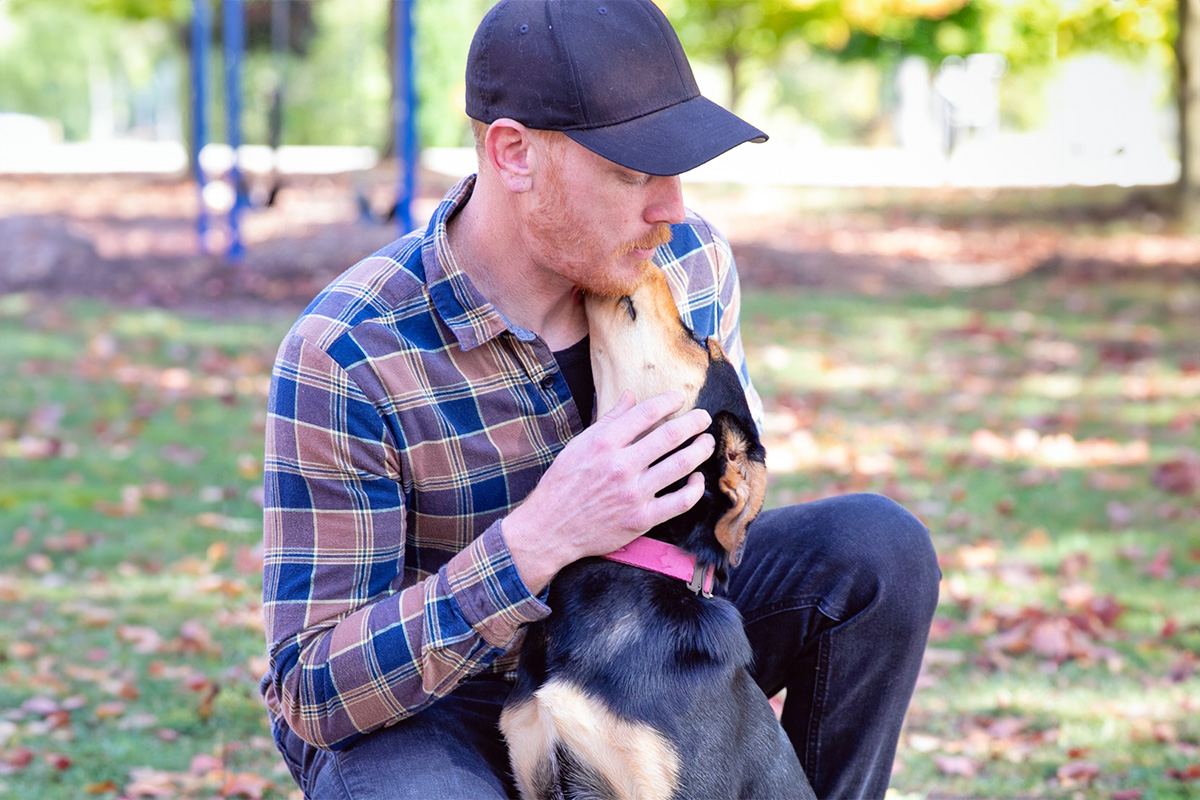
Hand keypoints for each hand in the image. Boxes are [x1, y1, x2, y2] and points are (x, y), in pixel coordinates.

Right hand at [502, 390, 714, 593]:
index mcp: (604, 443)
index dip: (668, 401)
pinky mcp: (642, 519)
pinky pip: (680, 502)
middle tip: (704, 418)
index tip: (680, 399)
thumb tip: (631, 395)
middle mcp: (621, 466)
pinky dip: (695, 488)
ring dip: (701, 449)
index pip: (646, 413)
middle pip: (671, 436)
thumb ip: (608, 420)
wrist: (550, 529)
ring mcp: (634, 494)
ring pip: (681, 465)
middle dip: (694, 422)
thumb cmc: (563, 484)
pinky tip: (696, 479)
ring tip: (707, 442)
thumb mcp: (579, 445)